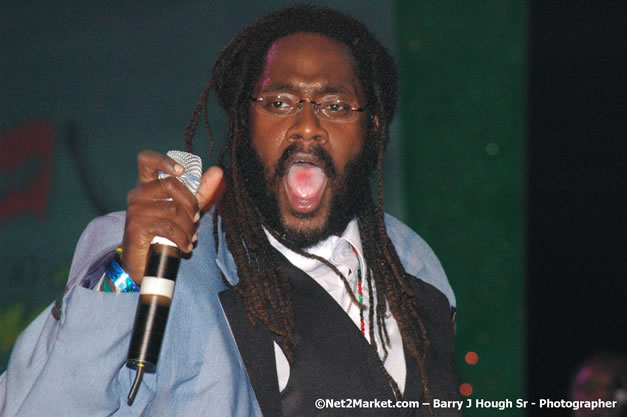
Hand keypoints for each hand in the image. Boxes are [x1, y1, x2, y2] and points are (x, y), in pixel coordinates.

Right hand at [121, 150, 223, 283]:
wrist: (144, 262)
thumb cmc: (164, 232)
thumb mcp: (185, 209)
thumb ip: (200, 191)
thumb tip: (218, 171)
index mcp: (147, 185)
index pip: (146, 160)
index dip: (163, 160)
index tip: (182, 171)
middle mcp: (138, 194)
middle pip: (171, 184)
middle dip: (190, 203)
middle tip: (196, 218)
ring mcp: (135, 210)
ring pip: (173, 210)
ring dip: (189, 227)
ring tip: (191, 237)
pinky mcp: (136, 227)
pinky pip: (168, 228)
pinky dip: (182, 238)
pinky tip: (185, 246)